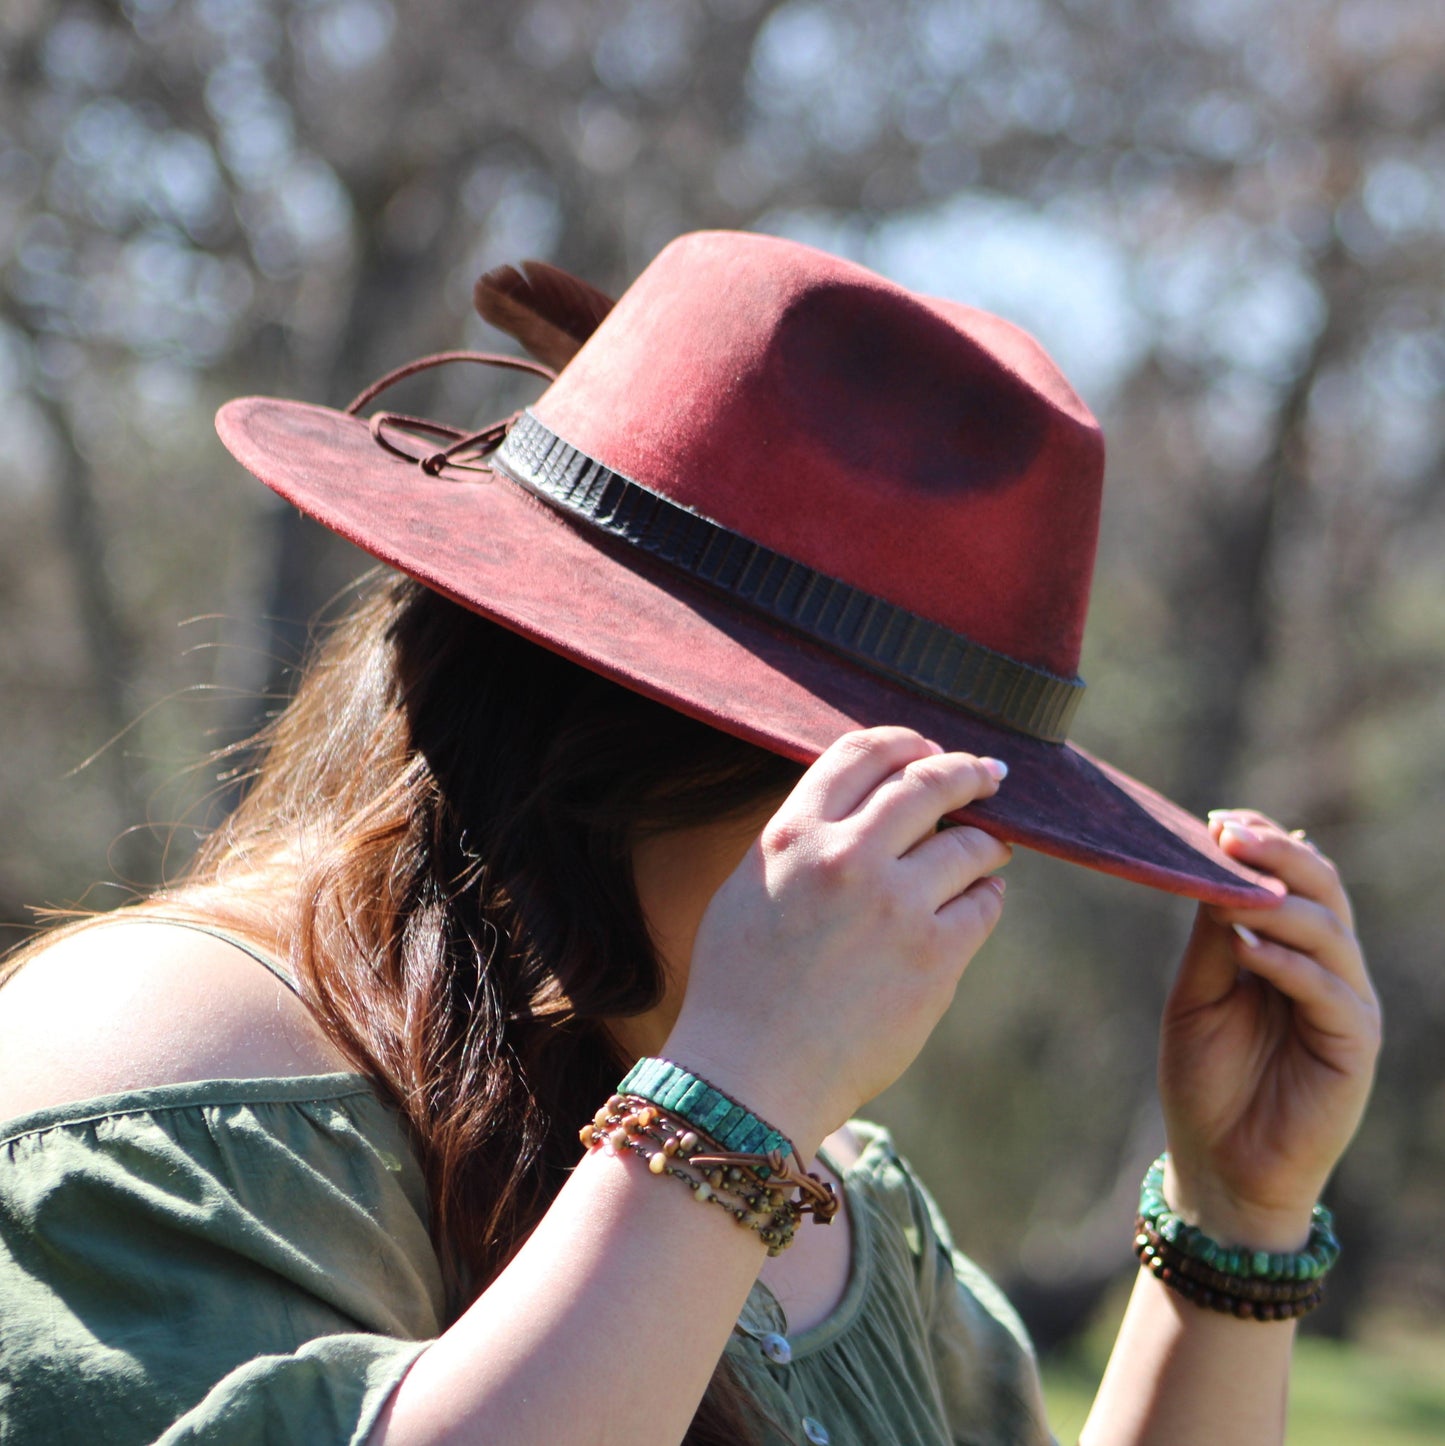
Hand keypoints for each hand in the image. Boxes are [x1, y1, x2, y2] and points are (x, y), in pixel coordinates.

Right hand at [665, 727, 1011, 1155]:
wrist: (749, 1078)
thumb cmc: (740, 988)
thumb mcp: (750, 888)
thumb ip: (803, 839)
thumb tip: (866, 808)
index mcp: (794, 834)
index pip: (863, 752)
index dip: (905, 741)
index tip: (928, 748)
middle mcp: (847, 857)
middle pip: (929, 782)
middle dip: (967, 772)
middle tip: (989, 775)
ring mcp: (897, 905)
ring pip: (969, 843)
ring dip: (985, 842)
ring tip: (987, 851)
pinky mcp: (935, 957)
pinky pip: (984, 905)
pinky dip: (985, 897)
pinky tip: (974, 905)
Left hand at [1158, 811, 1380, 1248]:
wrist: (1220, 1166)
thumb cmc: (1206, 1078)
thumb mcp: (1198, 993)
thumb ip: (1213, 936)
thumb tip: (1213, 862)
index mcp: (1292, 949)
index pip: (1294, 878)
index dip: (1263, 843)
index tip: (1216, 819)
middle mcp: (1328, 968)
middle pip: (1323, 891)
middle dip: (1278, 854)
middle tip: (1230, 832)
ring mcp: (1346, 1005)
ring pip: (1329, 932)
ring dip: (1277, 903)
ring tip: (1229, 887)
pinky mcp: (1354, 1046)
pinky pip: (1330, 992)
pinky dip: (1288, 964)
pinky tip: (1247, 947)